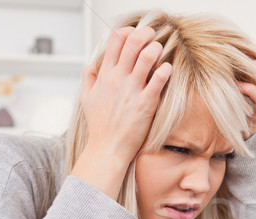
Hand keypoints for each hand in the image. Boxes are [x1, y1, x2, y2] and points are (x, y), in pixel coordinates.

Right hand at [80, 26, 172, 164]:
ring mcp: (132, 90)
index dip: (127, 32)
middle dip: (145, 34)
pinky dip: (166, 70)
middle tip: (153, 35)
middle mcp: (117, 79)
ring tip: (160, 51)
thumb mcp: (87, 99)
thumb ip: (89, 79)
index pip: (114, 42)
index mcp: (104, 75)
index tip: (136, 34)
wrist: (108, 148)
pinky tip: (168, 69)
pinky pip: (159, 79)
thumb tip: (92, 66)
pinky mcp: (146, 103)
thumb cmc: (100, 126)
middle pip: (131, 44)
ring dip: (156, 49)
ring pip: (146, 57)